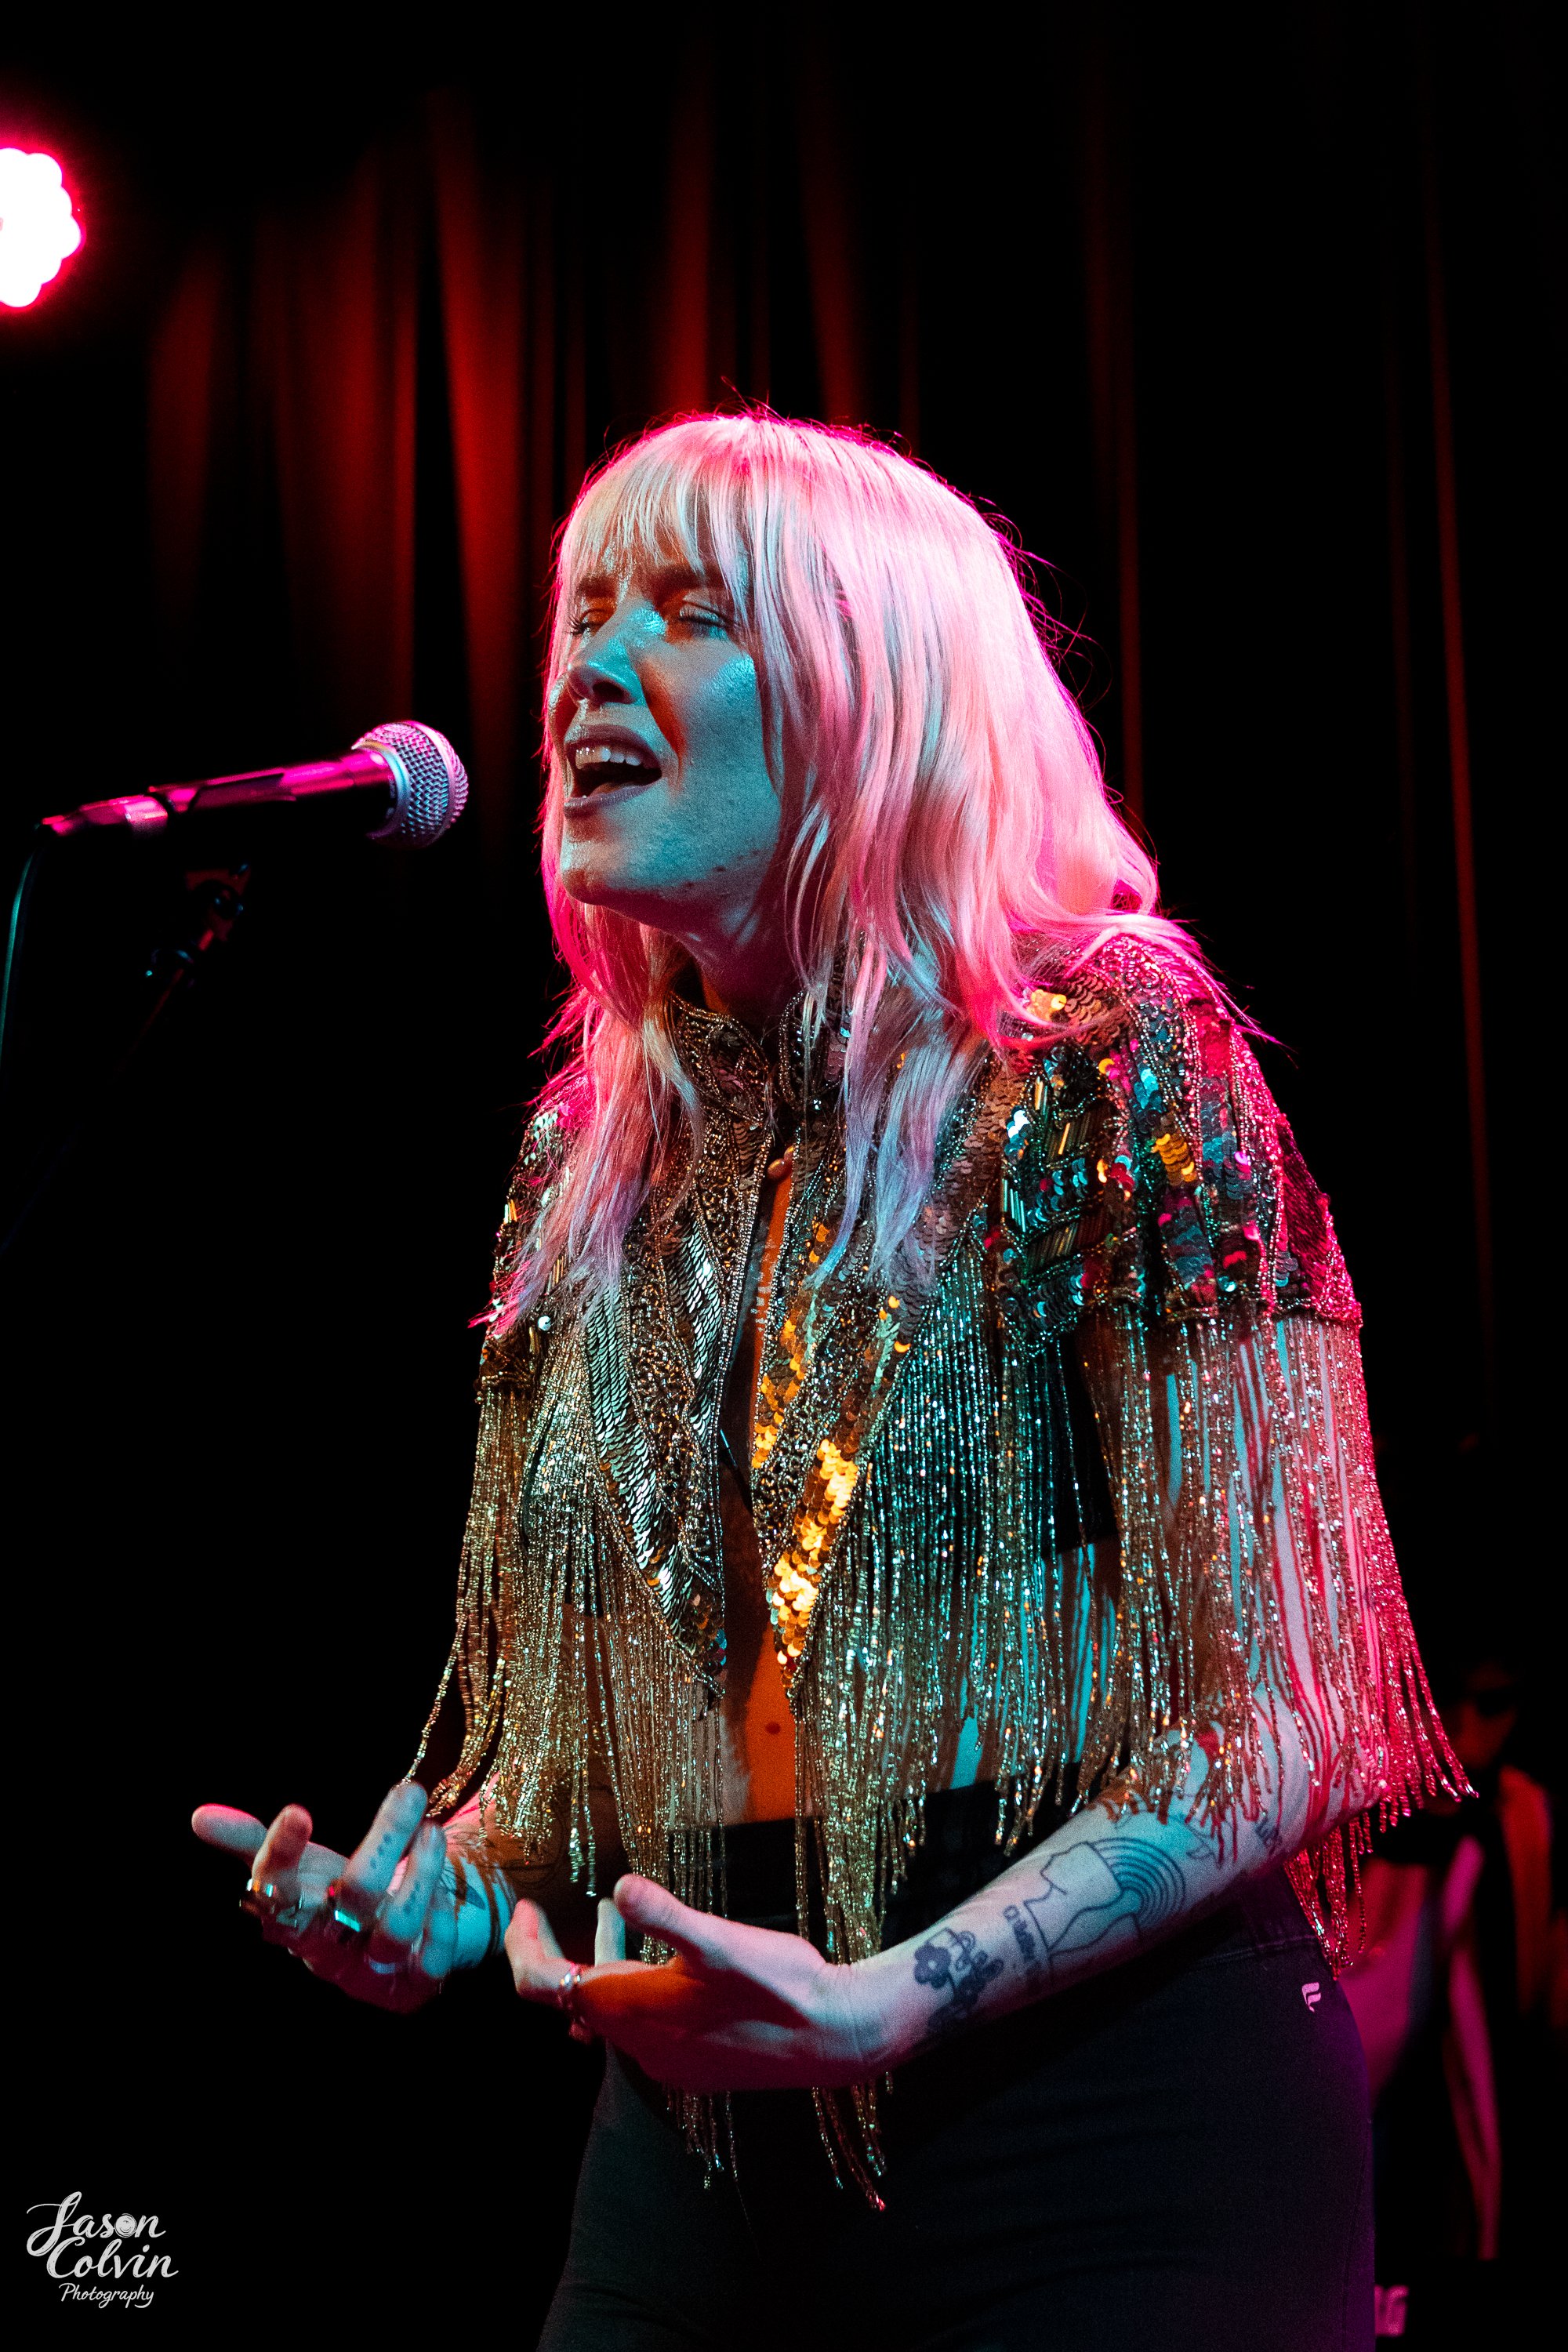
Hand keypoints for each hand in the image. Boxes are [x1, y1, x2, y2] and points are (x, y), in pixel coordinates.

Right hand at [192, 1781, 468, 2012]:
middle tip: (409, 1790)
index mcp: (294, 1918)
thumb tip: (199, 1816)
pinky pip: (433, 1958)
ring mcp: (375, 1969)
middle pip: (354, 1894)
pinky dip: (441, 1921)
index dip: (282, 1854)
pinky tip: (446, 1889)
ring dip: (424, 1872)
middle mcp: (331, 1947)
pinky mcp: (415, 1984)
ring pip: (398, 1925)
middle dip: (385, 1838)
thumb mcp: (302, 1866)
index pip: (277, 1888)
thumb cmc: (338, 1895)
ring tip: (434, 1831)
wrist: (396, 1944)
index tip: (297, 1812)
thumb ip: (256, 1843)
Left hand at [505, 1874, 884, 2091]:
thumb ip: (666, 1915)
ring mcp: (665, 2057)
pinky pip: (640, 2022)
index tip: (523, 1908)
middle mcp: (638, 2043)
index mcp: (632, 2010)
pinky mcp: (691, 2062)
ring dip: (601, 1961)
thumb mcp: (719, 1940)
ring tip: (608, 1912)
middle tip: (544, 1912)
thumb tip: (622, 1883)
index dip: (524, 1947)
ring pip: (609, 2008)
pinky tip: (660, 1957)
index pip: (544, 1986)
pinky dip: (632, 1983)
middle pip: (571, 1999)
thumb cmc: (777, 1985)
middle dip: (555, 1952)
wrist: (833, 2038)